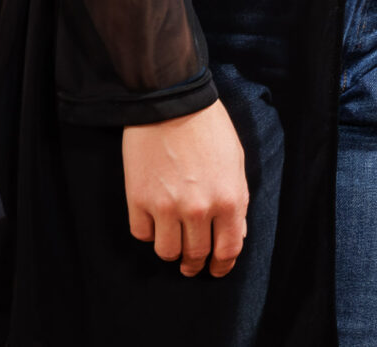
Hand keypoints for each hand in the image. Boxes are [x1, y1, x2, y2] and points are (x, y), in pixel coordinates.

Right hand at [122, 101, 249, 276]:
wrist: (173, 105)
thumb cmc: (210, 130)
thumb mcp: (236, 164)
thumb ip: (237, 202)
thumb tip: (235, 234)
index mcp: (229, 199)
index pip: (228, 250)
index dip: (222, 266)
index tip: (216, 270)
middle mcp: (199, 209)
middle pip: (195, 255)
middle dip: (195, 264)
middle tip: (192, 265)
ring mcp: (166, 208)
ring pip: (166, 251)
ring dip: (171, 251)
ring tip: (173, 243)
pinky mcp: (139, 201)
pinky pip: (142, 234)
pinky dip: (149, 232)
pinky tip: (155, 221)